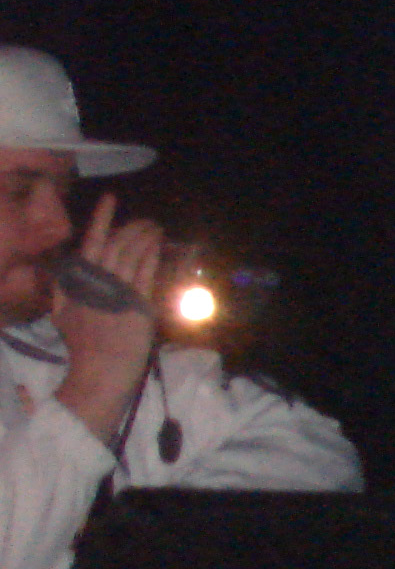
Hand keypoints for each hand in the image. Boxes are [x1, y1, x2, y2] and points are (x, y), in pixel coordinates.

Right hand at [52, 192, 162, 443]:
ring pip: (133, 255)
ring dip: (145, 237)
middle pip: (115, 244)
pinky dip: (153, 255)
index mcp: (76, 283)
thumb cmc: (83, 344)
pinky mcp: (137, 303)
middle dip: (132, 227)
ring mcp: (117, 292)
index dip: (101, 220)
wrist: (101, 369)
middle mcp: (96, 283)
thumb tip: (65, 268)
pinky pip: (147, 272)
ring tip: (155, 227)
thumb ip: (62, 289)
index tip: (110, 199)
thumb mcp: (62, 314)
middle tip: (146, 219)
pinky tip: (160, 245)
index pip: (89, 244)